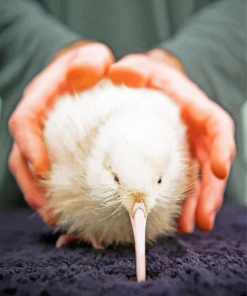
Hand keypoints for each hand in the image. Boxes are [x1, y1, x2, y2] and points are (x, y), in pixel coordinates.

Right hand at [8, 41, 113, 223]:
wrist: (90, 76)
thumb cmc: (92, 67)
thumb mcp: (92, 57)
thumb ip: (89, 60)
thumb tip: (82, 75)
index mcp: (40, 99)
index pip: (24, 122)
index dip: (29, 147)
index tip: (42, 169)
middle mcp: (37, 123)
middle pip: (23, 157)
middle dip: (32, 185)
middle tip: (48, 210)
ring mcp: (44, 139)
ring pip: (32, 172)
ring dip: (41, 196)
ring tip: (56, 218)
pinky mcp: (55, 151)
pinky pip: (49, 174)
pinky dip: (55, 193)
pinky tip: (68, 208)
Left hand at [107, 49, 235, 232]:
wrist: (137, 87)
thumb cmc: (137, 76)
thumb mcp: (133, 68)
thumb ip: (128, 69)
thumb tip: (115, 70)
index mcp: (188, 103)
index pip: (215, 123)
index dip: (221, 146)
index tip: (220, 170)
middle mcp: (192, 127)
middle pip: (211, 160)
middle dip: (211, 191)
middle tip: (201, 220)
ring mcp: (185, 145)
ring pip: (200, 177)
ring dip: (198, 203)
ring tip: (189, 227)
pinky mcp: (174, 157)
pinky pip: (184, 181)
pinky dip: (183, 201)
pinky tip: (176, 219)